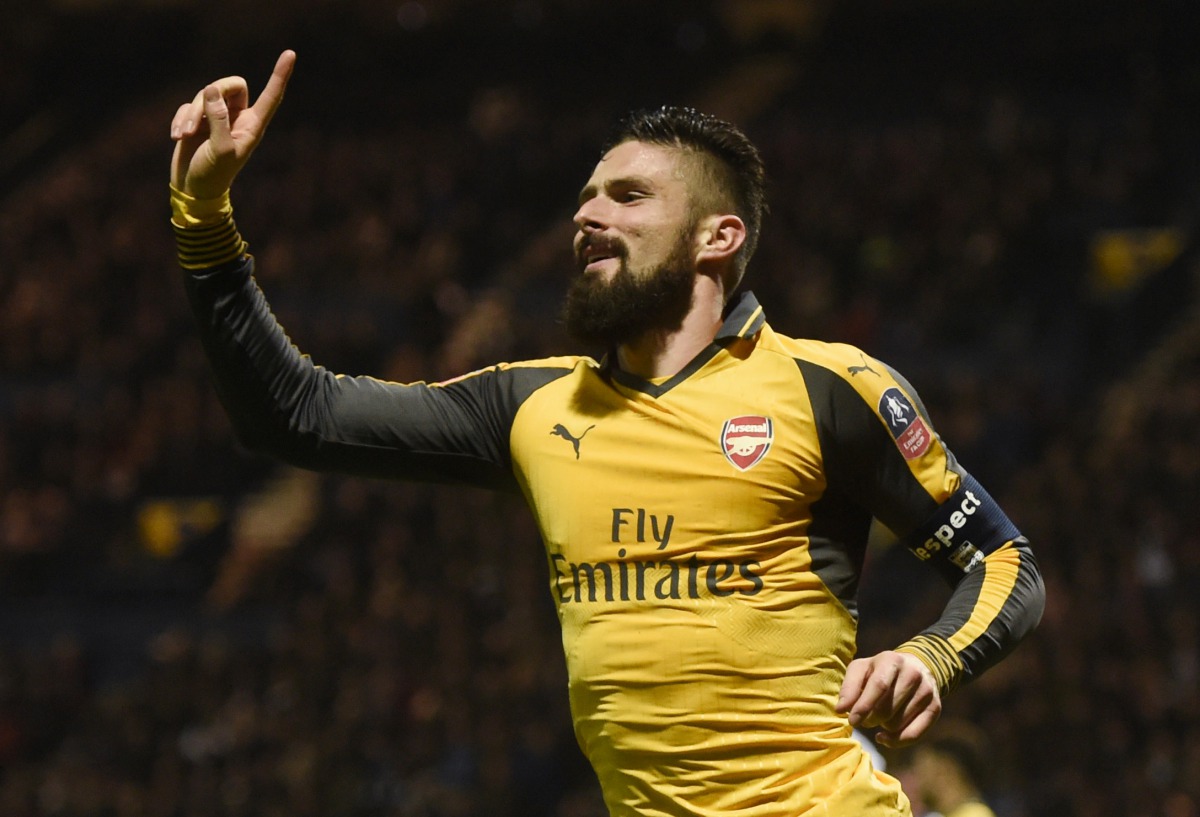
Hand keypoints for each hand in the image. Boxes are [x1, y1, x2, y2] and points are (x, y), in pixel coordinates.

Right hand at [170, 50, 295, 198]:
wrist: (192, 189)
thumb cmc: (213, 175)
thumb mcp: (220, 149)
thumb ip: (218, 119)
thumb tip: (212, 89)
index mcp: (253, 125)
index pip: (271, 96)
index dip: (280, 75)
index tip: (290, 53)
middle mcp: (238, 117)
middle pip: (231, 85)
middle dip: (210, 96)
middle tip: (196, 121)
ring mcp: (217, 117)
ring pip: (205, 94)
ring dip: (190, 114)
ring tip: (183, 136)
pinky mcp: (196, 119)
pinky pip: (187, 106)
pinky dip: (179, 119)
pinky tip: (176, 137)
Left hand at [836, 650, 940, 747]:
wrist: (915, 667)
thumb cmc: (879, 671)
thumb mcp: (861, 670)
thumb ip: (849, 687)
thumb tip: (841, 709)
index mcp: (891, 660)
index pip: (878, 686)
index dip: (863, 706)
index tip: (852, 721)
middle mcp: (913, 674)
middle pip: (887, 709)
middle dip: (870, 719)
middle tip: (863, 718)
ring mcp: (926, 691)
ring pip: (897, 724)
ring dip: (882, 727)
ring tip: (880, 717)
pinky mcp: (935, 708)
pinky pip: (913, 735)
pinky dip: (895, 741)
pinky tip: (884, 735)